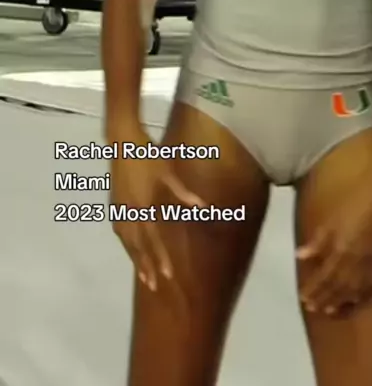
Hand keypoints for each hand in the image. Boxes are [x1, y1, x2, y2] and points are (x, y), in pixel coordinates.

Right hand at [108, 120, 205, 292]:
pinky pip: (119, 229)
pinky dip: (125, 242)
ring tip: (141, 273)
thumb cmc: (148, 154)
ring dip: (134, 258)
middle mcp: (129, 212)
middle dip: (145, 266)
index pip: (153, 239)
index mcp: (143, 206)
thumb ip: (183, 193)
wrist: (121, 140)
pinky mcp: (114, 202)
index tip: (167, 276)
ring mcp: (119, 208)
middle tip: (152, 285)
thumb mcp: (167, 172)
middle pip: (137, 245)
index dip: (160, 258)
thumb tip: (202, 207)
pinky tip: (128, 245)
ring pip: (126, 240)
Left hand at [296, 177, 371, 316]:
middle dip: (324, 298)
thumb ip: (317, 242)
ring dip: (340, 301)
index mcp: (341, 251)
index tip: (303, 297)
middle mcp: (355, 262)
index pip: (324, 276)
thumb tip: (299, 257)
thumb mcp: (330, 222)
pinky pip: (371, 285)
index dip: (313, 288)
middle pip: (337, 286)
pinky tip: (354, 301)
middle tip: (312, 307)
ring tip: (329, 310)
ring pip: (353, 289)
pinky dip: (361, 296)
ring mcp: (370, 264)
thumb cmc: (351, 206)